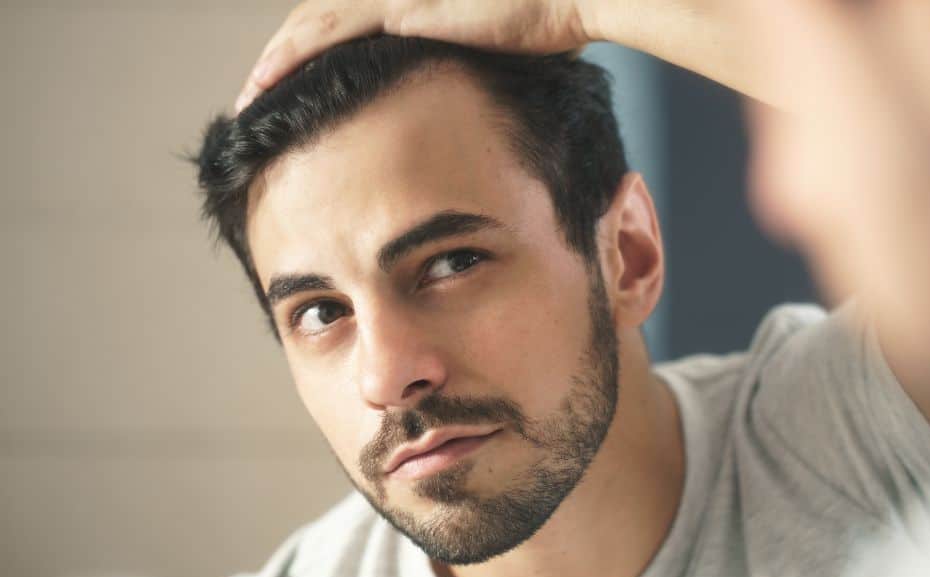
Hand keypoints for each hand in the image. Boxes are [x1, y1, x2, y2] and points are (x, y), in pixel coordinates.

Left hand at [236, 0, 591, 110]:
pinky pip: (330, 33)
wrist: (569, 0)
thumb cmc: (546, 24)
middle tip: (252, 97)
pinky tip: (269, 82)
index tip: (289, 91)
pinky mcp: (401, 10)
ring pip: (312, 25)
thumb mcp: (493, 52)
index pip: (342, 24)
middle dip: (279, 61)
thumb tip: (462, 102)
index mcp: (410, 4)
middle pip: (315, 21)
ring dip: (274, 62)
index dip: (309, 55)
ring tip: (248, 97)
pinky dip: (295, 57)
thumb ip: (461, 68)